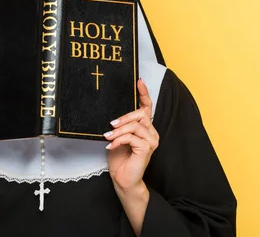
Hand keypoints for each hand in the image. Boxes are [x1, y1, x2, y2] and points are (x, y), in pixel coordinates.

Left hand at [105, 79, 158, 193]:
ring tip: (108, 137)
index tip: (139, 81)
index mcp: (145, 128)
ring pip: (135, 125)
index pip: (147, 107)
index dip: (144, 93)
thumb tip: (112, 116)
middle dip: (124, 117)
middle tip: (110, 124)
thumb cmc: (120, 159)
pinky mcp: (147, 148)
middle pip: (141, 114)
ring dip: (118, 130)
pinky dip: (119, 140)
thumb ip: (120, 126)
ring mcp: (151, 140)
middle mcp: (151, 132)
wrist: (123, 179)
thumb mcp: (117, 137)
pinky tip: (111, 145)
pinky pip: (132, 137)